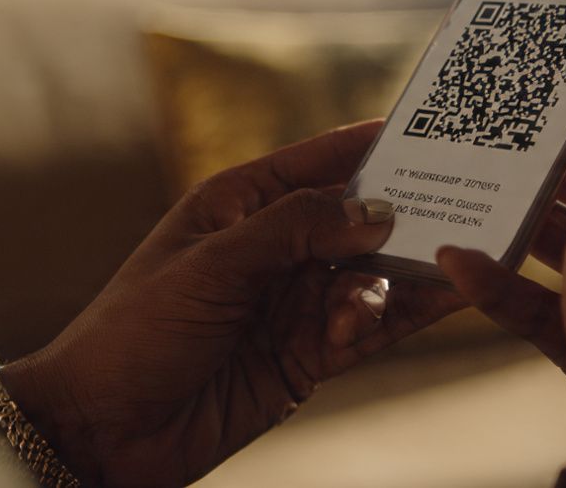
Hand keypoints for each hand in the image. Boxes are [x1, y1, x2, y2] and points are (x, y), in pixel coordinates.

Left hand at [0, 121, 463, 486]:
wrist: (104, 432)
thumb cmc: (136, 332)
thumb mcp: (213, 265)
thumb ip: (297, 229)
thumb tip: (378, 209)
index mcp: (242, 204)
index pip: (322, 161)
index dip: (376, 145)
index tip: (438, 133)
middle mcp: (276, 248)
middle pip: (360, 218)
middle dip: (406, 214)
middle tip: (462, 210)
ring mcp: (294, 302)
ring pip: (371, 274)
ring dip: (391, 279)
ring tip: (402, 287)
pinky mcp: (308, 355)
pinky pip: (369, 326)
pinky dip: (393, 316)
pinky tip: (410, 309)